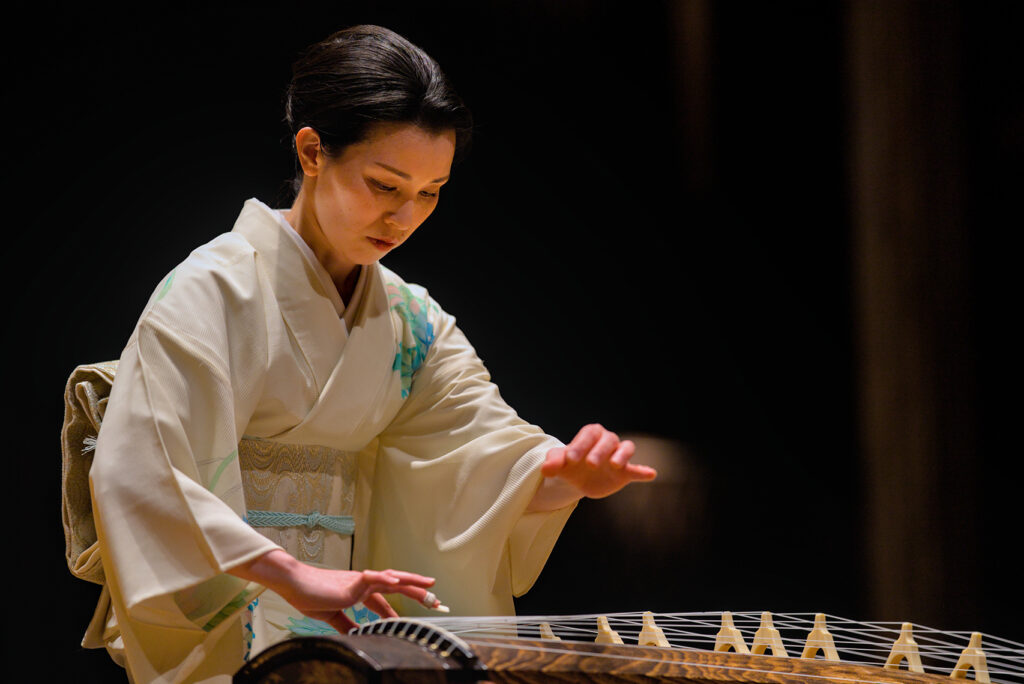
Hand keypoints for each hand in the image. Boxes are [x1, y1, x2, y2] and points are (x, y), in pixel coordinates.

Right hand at [229, 549, 435, 631]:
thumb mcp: (332, 616)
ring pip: (391, 579)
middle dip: (416, 592)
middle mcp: (362, 583)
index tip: (409, 618)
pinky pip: (372, 578)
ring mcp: (358, 581)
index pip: (384, 600)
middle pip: (396, 586)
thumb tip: (359, 634)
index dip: (398, 609)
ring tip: (429, 586)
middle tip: (435, 599)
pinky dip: (386, 579)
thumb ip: (347, 624)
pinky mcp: (351, 582)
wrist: (294, 585)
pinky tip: (399, 582)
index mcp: (358, 591)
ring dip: (411, 582)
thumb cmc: (309, 596)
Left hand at [540, 423, 656, 499]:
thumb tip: (546, 469)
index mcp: (590, 435)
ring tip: (616, 465)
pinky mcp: (625, 472)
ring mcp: (617, 456)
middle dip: (600, 451)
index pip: (588, 435)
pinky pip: (636, 469)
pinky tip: (651, 473)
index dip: (579, 446)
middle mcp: (606, 441)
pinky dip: (643, 471)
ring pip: (626, 448)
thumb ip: (553, 463)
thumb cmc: (569, 465)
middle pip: (607, 441)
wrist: (578, 479)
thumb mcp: (559, 463)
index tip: (570, 461)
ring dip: (622, 455)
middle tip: (591, 465)